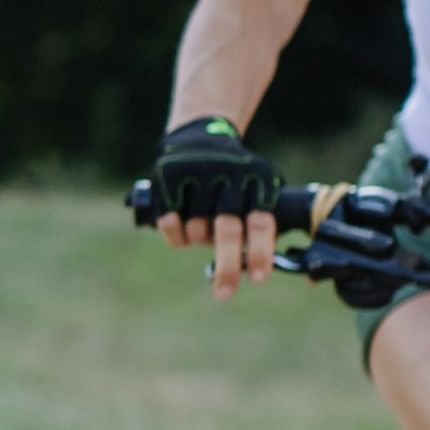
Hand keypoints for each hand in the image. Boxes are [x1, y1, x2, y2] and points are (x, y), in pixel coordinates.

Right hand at [147, 117, 279, 303]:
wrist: (198, 136)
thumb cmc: (232, 180)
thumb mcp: (253, 192)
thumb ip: (255, 225)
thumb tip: (254, 271)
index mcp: (259, 177)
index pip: (261, 222)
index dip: (260, 253)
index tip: (257, 279)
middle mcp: (230, 171)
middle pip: (228, 231)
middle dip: (227, 267)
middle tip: (225, 294)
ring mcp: (198, 170)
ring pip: (197, 229)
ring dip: (198, 240)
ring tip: (200, 229)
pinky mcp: (169, 174)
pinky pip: (170, 222)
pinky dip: (175, 235)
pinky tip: (180, 227)